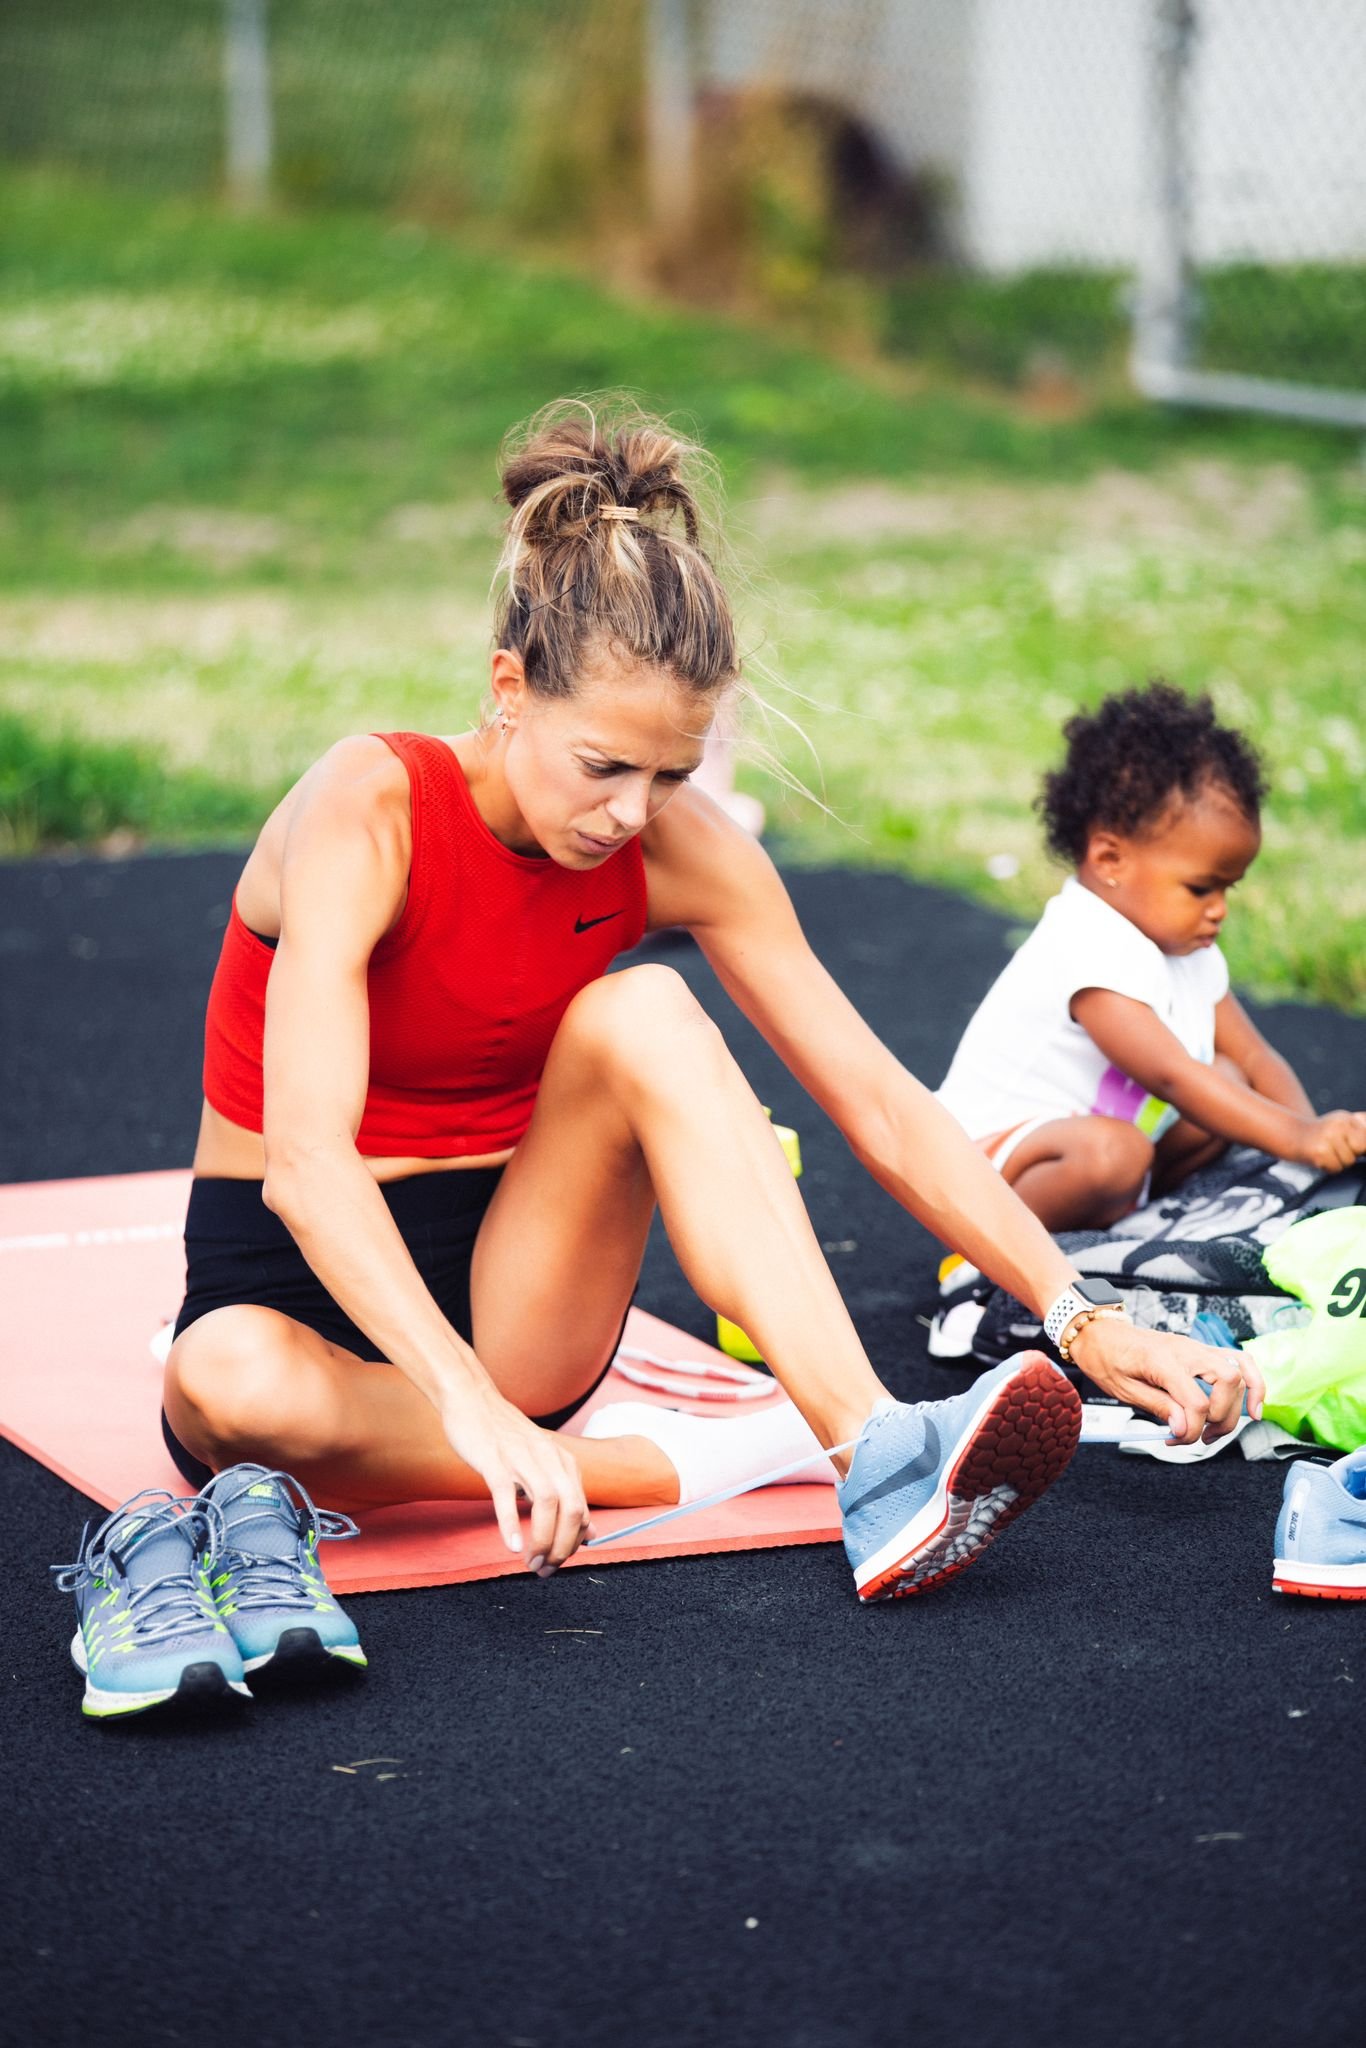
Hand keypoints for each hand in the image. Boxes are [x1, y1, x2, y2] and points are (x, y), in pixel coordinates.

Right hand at [440, 1384, 593, 1572]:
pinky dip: (511, 1521)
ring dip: (543, 1538)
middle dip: (562, 1546)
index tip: (556, 1562)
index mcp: (562, 1462)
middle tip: (546, 1569)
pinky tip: (512, 1545)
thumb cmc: (504, 1437)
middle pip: (571, 1508)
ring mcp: (521, 1457)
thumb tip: (589, 1533)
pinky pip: (505, 1493)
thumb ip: (565, 1495)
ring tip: (532, 1562)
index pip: (581, 1511)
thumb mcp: (542, 1464)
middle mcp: (548, 1458)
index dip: (572, 1544)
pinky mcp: (494, 1459)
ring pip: (547, 1502)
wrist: (472, 1399)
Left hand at [1067, 1315, 1264, 1444]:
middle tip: (1201, 1436)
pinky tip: (1253, 1407)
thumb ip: (1158, 1407)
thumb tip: (1184, 1428)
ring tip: (1215, 1430)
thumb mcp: (1124, 1389)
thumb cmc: (1108, 1359)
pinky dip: (1252, 1383)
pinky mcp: (1202, 1351)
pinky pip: (1239, 1361)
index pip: (1195, 1400)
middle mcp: (1186, 1350)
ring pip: (1239, 1371)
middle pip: (1228, 1381)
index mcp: (1162, 1360)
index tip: (1176, 1440)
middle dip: (1222, 1416)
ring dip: (1236, 1406)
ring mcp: (1197, 1347)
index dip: (1192, 1428)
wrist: (1101, 1335)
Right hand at [1295, 1110, 1365, 1171]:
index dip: (1361, 1146)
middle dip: (1353, 1153)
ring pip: (1349, 1161)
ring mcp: (1328, 1139)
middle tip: (1339, 1150)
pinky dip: (1330, 1168)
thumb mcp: (1341, 1124)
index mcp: (1345, 1118)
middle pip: (1361, 1148)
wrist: (1291, 1135)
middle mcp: (1337, 1126)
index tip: (1352, 1147)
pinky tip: (1321, 1159)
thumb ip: (1360, 1128)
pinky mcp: (1319, 1153)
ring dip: (1340, 1162)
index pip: (1365, 1137)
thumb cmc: (1322, 1133)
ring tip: (1328, 1154)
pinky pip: (1336, 1168)